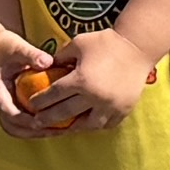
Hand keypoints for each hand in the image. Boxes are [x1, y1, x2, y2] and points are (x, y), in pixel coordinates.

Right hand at [0, 14, 84, 128]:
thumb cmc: (6, 45)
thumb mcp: (17, 46)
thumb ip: (31, 54)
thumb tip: (48, 62)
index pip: (7, 112)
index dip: (23, 119)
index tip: (40, 120)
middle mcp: (3, 101)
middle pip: (12, 127)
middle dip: (32, 132)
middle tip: (55, 130)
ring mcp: (10, 104)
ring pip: (19, 128)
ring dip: (38, 132)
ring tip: (60, 130)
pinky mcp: (18, 104)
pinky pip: (28, 120)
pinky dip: (41, 124)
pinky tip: (60, 121)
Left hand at [27, 26, 154, 129]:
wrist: (138, 47)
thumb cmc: (106, 42)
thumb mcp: (78, 44)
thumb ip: (60, 57)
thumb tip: (45, 67)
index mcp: (81, 80)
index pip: (54, 95)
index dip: (40, 100)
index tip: (31, 104)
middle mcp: (94, 97)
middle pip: (65, 113)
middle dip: (48, 118)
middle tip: (37, 121)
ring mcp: (110, 106)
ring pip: (86, 125)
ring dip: (72, 126)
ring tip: (63, 127)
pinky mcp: (123, 110)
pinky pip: (106, 124)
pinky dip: (95, 125)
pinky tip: (87, 123)